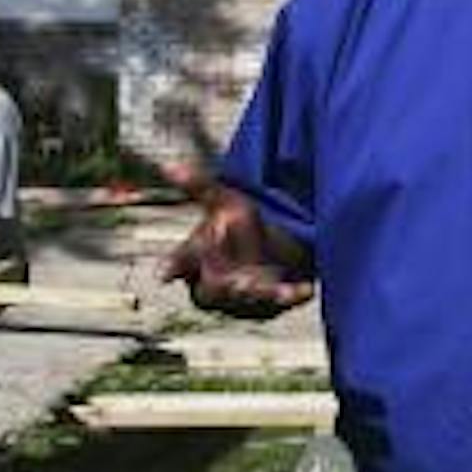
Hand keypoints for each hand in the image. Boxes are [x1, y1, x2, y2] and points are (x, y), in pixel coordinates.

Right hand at [160, 167, 315, 318]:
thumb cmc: (239, 225)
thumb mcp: (224, 202)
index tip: (165, 273)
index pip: (180, 264)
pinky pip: (279, 304)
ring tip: (272, 288)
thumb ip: (199, 186)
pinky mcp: (267, 306)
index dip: (173, 267)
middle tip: (236, 281)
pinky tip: (306, 288)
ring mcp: (240, 299)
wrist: (274, 244)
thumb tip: (170, 165)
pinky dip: (292, 295)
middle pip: (210, 292)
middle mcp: (214, 284)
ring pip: (245, 303)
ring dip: (258, 295)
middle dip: (221, 287)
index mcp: (196, 260)